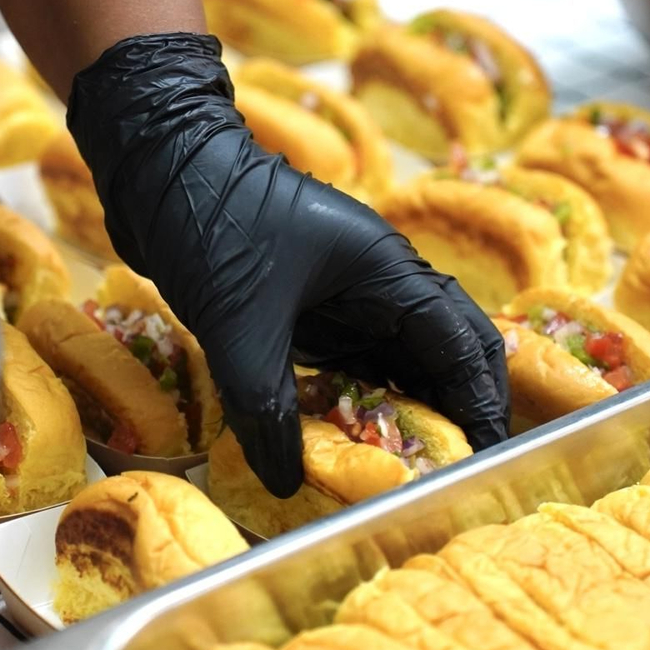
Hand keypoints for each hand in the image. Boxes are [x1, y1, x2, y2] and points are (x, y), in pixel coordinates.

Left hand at [68, 33, 508, 496]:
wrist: (159, 169)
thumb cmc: (211, 224)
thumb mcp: (238, 324)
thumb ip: (266, 406)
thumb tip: (287, 480)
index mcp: (385, 269)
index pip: (459, 342)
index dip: (480, 401)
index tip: (489, 455)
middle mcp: (378, 281)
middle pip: (443, 351)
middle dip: (458, 409)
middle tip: (460, 470)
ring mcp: (344, 294)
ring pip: (398, 361)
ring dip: (409, 410)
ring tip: (415, 470)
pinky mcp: (308, 308)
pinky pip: (352, 362)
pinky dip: (361, 401)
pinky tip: (356, 442)